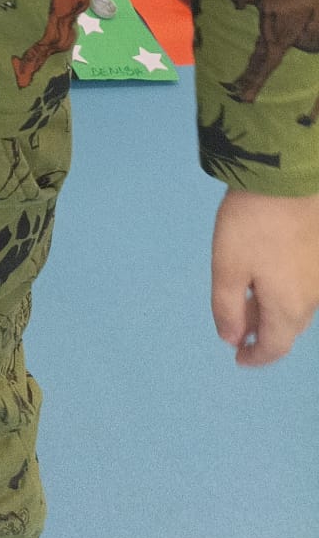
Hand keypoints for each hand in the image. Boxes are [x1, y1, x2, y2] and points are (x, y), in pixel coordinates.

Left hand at [210, 187, 318, 365]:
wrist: (287, 179)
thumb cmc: (251, 225)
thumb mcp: (227, 267)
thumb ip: (227, 308)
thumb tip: (232, 339)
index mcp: (289, 307)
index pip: (275, 347)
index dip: (256, 357)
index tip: (239, 358)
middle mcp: (312, 298)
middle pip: (287, 327)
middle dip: (263, 332)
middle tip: (238, 328)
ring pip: (296, 306)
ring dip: (272, 310)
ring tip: (247, 300)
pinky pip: (302, 286)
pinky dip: (283, 291)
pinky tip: (266, 275)